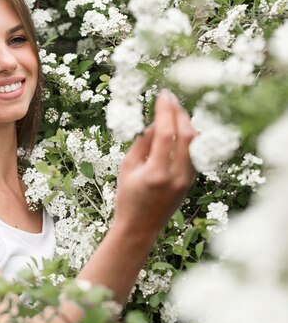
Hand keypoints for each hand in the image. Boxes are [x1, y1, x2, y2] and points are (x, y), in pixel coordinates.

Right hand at [113, 90, 195, 237]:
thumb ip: (142, 143)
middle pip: (187, 134)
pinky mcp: (191, 181)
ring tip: (175, 110)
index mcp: (157, 172)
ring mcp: (187, 179)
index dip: (165, 110)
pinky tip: (180, 127)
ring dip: (186, 122)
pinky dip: (189, 136)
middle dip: (180, 112)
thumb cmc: (127, 198)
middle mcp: (177, 175)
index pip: (166, 132)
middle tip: (170, 98)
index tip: (163, 95)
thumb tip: (155, 121)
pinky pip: (195, 152)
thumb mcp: (127, 167)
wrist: (139, 228)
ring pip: (195, 142)